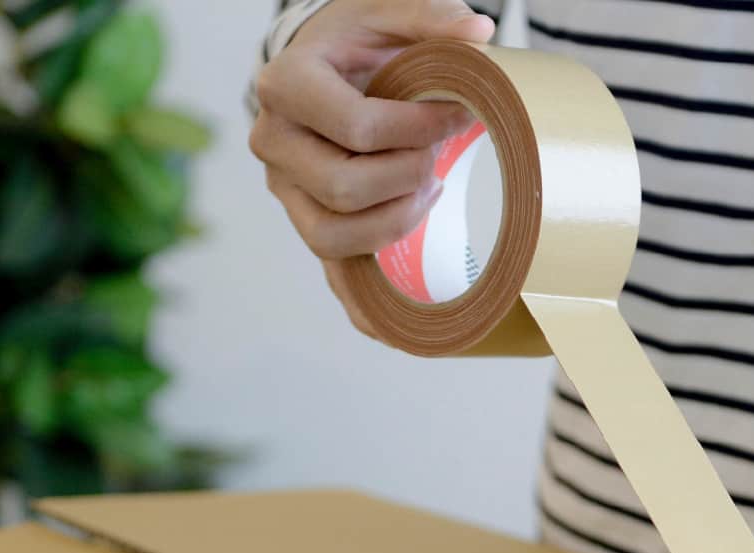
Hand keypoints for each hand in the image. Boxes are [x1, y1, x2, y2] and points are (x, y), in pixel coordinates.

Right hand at [250, 0, 492, 331]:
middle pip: (343, 187)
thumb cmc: (357, 42)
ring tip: (430, 193)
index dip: (418, 129)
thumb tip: (480, 32)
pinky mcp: (306, 220)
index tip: (459, 114)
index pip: (356, 127)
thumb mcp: (387, 15)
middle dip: (408, 177)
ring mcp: (285, 189)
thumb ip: (430, 17)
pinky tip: (395, 321)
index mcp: (286, 85)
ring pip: (332, 238)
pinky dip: (360, 304)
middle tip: (440, 157)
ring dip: (393, 224)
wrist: (322, 65)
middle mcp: (273, 141)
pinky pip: (328, 273)